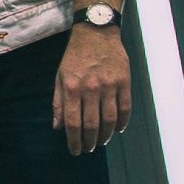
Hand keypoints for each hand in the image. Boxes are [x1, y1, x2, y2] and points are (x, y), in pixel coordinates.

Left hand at [52, 25, 131, 155]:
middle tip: (89, 149)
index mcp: (72, 88)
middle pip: (92, 125)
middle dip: (90, 142)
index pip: (73, 123)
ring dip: (106, 136)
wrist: (96, 33)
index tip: (75, 150)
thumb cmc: (75, 57)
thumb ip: (59, 103)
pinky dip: (122, 123)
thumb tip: (57, 127)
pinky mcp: (124, 81)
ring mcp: (110, 85)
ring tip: (101, 141)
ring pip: (110, 120)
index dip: (74, 141)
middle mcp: (91, 88)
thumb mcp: (60, 77)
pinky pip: (125, 108)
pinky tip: (117, 129)